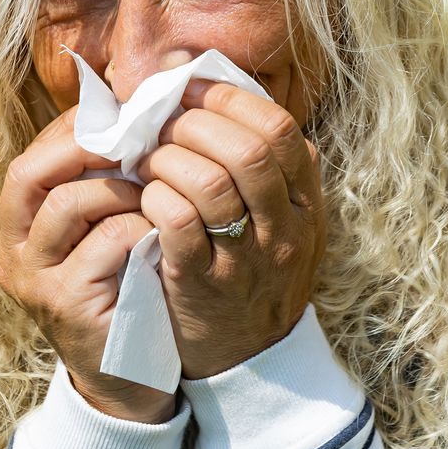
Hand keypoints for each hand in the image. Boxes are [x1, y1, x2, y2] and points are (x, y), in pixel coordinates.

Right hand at [0, 107, 179, 423]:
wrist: (129, 381)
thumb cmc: (123, 293)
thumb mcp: (101, 236)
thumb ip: (101, 189)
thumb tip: (128, 118)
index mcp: (18, 231)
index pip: (29, 162)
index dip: (72, 133)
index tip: (120, 118)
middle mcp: (16, 254)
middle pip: (28, 174)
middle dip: (83, 148)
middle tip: (133, 140)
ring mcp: (37, 282)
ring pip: (67, 203)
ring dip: (119, 188)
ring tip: (153, 192)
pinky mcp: (69, 304)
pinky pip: (106, 241)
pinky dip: (139, 226)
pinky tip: (161, 233)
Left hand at [140, 78, 326, 378]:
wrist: (251, 361)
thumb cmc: (256, 274)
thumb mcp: (285, 223)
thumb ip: (274, 167)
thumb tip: (237, 92)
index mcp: (304, 204)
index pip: (278, 130)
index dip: (228, 98)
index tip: (189, 87)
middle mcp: (282, 230)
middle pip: (246, 151)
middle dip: (193, 123)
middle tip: (159, 121)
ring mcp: (244, 260)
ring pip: (208, 183)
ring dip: (166, 158)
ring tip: (145, 158)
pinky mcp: (201, 286)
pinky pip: (176, 225)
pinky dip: (154, 199)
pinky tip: (143, 197)